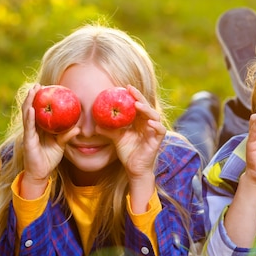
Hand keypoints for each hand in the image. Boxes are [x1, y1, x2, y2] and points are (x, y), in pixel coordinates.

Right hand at [21, 84, 79, 197]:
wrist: (41, 172)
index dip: (41, 99)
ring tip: (33, 90)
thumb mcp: (61, 145)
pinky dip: (29, 117)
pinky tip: (31, 109)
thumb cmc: (49, 157)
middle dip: (33, 96)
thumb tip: (79, 129)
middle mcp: (33, 128)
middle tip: (38, 84)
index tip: (46, 87)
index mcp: (40, 127)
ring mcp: (29, 133)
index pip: (39, 110)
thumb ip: (67, 136)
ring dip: (29, 101)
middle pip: (31, 108)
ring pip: (27, 114)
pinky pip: (28, 127)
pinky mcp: (28, 140)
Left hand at [96, 85, 164, 212]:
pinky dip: (156, 125)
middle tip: (130, 89)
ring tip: (137, 105)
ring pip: (154, 116)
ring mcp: (153, 131)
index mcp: (139, 121)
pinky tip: (149, 123)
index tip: (125, 87)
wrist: (134, 169)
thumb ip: (108, 130)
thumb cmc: (128, 152)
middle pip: (146, 107)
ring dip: (146, 109)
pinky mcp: (157, 140)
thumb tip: (94, 125)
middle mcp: (148, 124)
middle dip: (139, 97)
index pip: (137, 105)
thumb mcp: (116, 139)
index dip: (133, 96)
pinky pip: (160, 130)